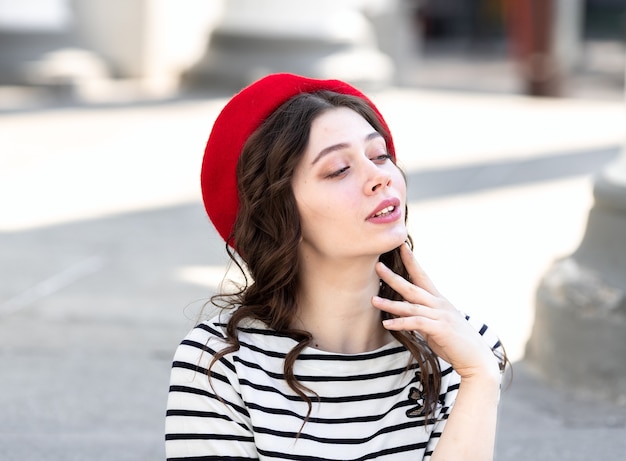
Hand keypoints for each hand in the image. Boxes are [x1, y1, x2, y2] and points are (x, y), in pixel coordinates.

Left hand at [372, 243, 498, 379]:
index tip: (401, 246)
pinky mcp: (441, 329)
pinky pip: (417, 323)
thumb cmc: (456, 344)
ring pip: (411, 306)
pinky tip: (387, 324)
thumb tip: (405, 316)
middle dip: (394, 277)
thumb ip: (422, 318)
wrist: (477, 359)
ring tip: (373, 300)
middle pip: (413, 287)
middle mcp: (439, 304)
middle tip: (377, 266)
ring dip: (391, 304)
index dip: (411, 261)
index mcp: (438, 301)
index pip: (422, 276)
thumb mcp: (436, 326)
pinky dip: (401, 323)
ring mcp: (441, 316)